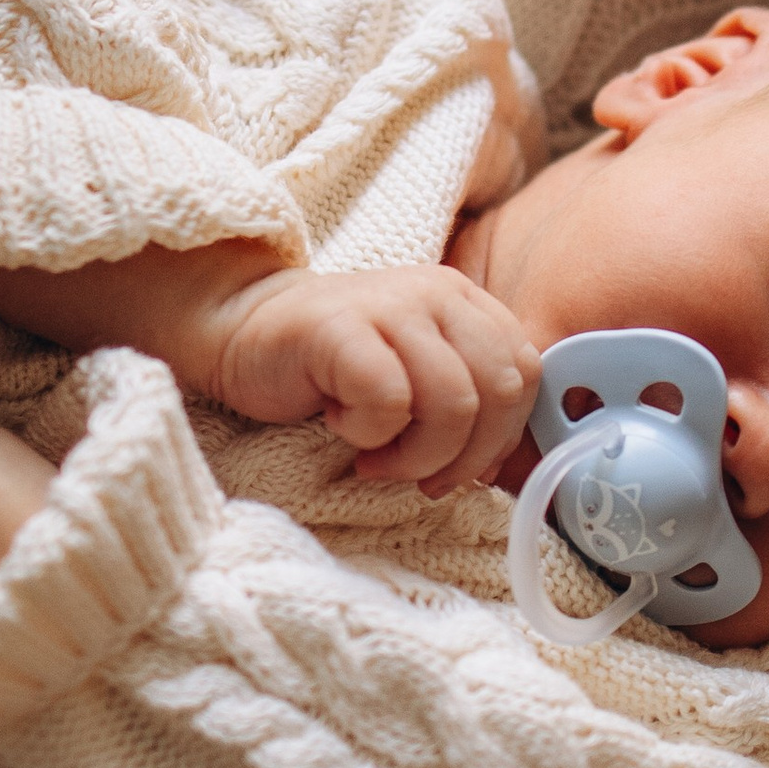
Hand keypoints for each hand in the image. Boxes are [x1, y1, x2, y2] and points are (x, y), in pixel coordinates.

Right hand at [203, 263, 544, 494]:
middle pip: (499, 392)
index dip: (502, 436)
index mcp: (464, 302)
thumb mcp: (415, 377)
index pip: (526, 373)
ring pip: (453, 403)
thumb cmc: (331, 368)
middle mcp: (437, 293)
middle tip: (416, 474)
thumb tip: (501, 468)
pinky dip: (370, 434)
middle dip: (464, 456)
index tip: (458, 466)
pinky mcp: (343, 328)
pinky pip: (390, 401)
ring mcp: (391, 305)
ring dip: (417, 454)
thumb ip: (465, 402)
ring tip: (375, 456)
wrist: (242, 330)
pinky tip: (340, 424)